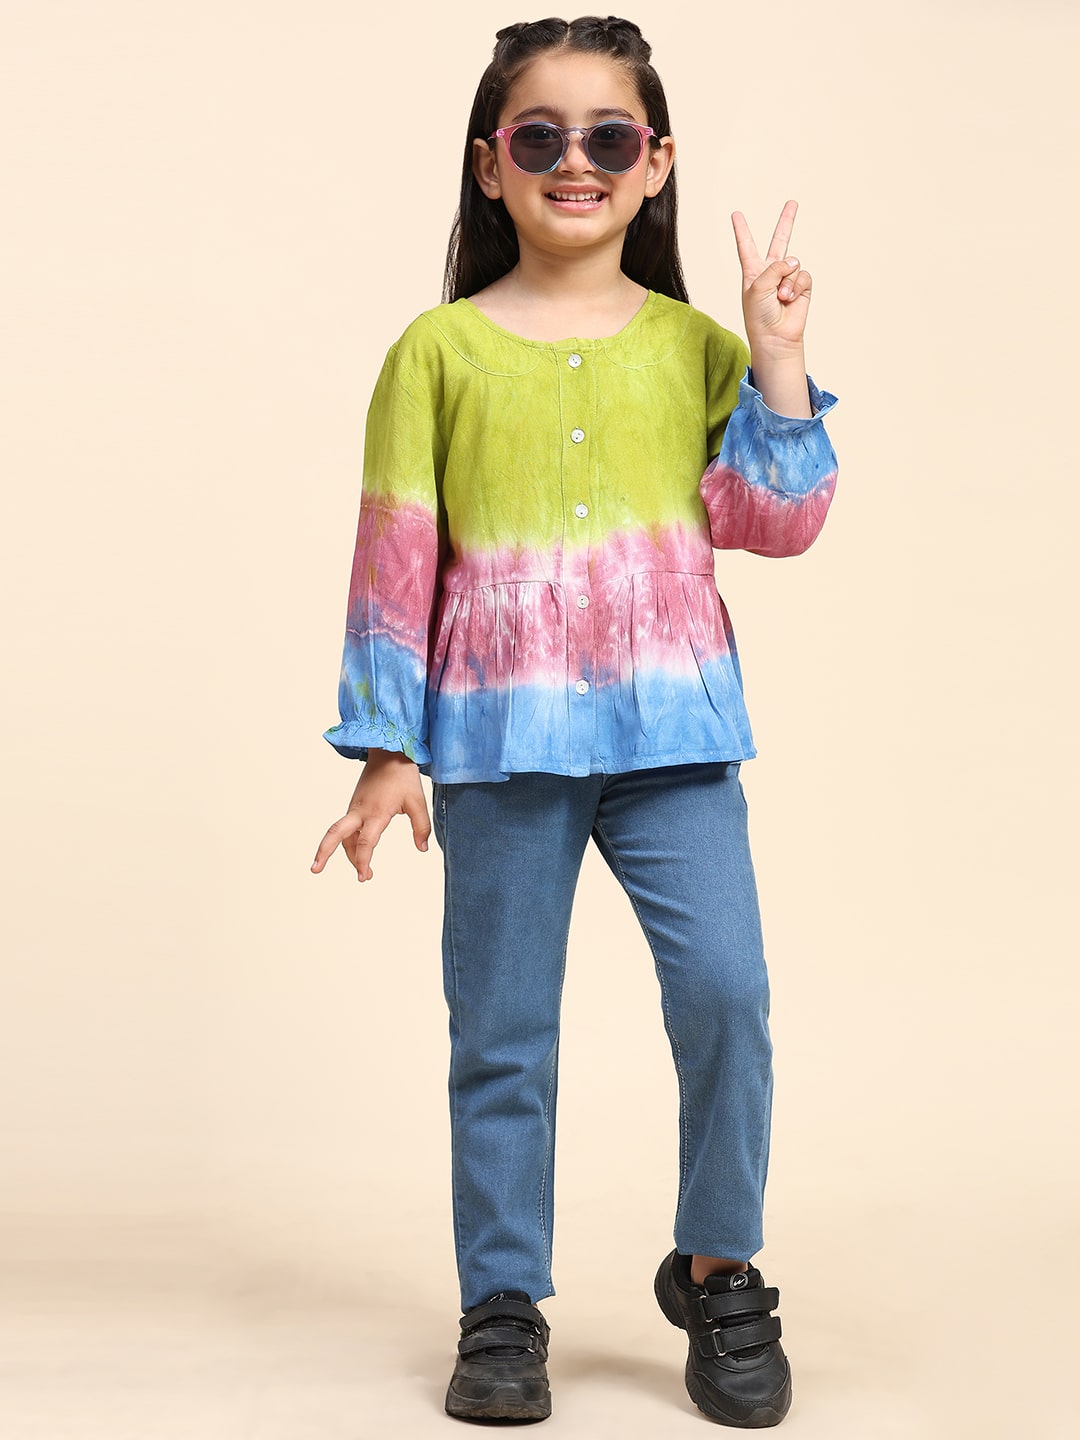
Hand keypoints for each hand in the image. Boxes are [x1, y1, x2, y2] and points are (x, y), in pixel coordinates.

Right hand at [311, 749, 430, 882]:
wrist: (389, 753)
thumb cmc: (402, 776)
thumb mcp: (417, 801)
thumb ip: (421, 826)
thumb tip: (422, 849)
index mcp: (375, 812)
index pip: (365, 842)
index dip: (362, 861)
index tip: (364, 876)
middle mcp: (360, 811)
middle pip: (334, 833)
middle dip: (324, 852)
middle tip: (315, 870)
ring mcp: (355, 808)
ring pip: (342, 834)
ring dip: (346, 853)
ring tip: (362, 871)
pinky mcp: (355, 805)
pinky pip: (346, 827)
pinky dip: (348, 841)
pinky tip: (356, 851)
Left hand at [732, 200, 811, 355]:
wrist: (774, 337)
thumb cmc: (759, 315)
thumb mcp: (757, 287)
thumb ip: (774, 268)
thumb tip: (794, 262)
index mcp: (753, 271)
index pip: (746, 246)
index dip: (742, 230)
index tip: (736, 214)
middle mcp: (771, 272)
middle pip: (779, 241)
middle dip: (787, 222)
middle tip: (793, 203)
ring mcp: (787, 278)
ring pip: (793, 263)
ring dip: (786, 282)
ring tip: (779, 298)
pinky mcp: (802, 286)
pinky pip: (803, 275)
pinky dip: (796, 287)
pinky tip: (789, 299)